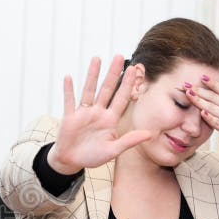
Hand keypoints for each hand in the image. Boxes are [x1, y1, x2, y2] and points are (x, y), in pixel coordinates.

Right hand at [47, 56, 151, 173]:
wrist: (71, 161)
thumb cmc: (92, 156)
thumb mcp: (113, 150)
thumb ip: (130, 140)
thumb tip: (150, 134)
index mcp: (110, 120)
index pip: (121, 99)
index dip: (127, 85)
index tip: (134, 70)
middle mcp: (98, 113)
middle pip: (106, 89)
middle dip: (113, 73)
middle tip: (119, 57)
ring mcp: (83, 113)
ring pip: (89, 90)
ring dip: (92, 75)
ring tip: (97, 59)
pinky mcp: (70, 118)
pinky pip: (69, 101)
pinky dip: (68, 90)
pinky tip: (69, 77)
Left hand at [185, 75, 218, 159]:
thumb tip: (210, 105)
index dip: (212, 83)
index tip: (201, 76)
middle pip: (214, 97)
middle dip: (200, 90)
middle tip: (188, 84)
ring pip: (214, 108)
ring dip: (200, 101)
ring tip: (190, 94)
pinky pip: (218, 123)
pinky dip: (210, 118)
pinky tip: (202, 113)